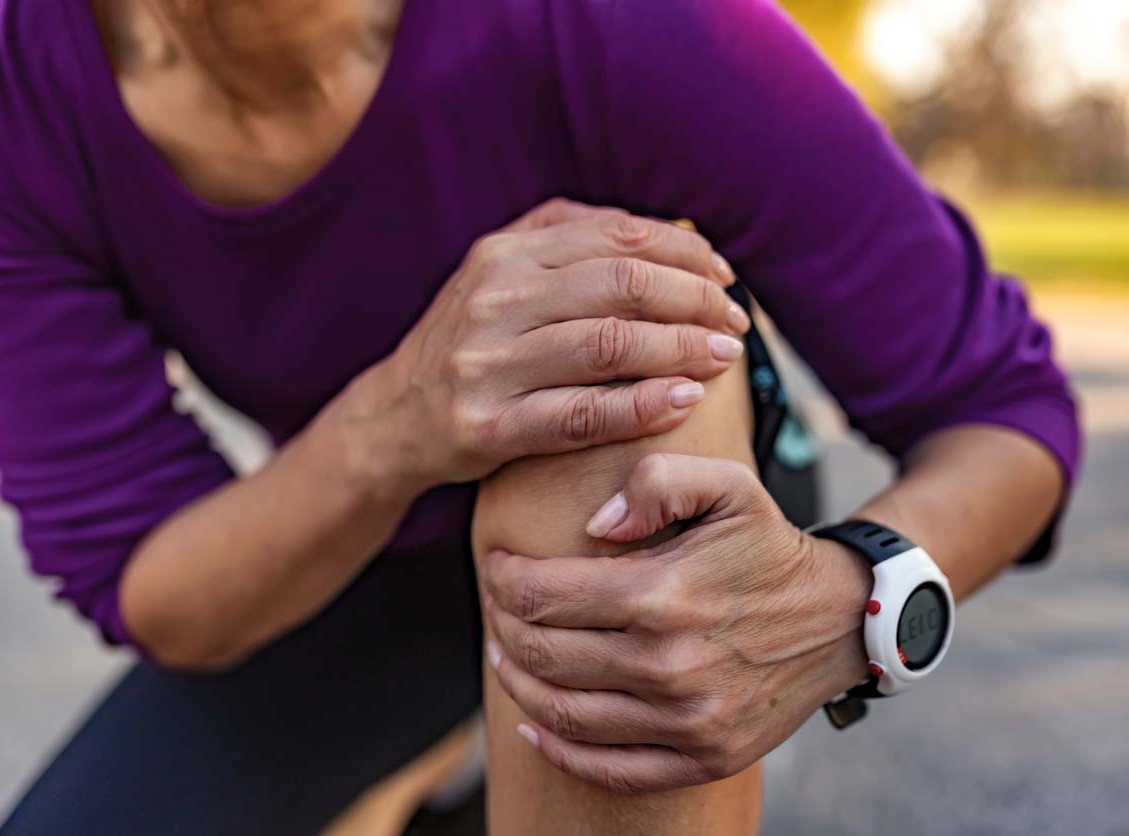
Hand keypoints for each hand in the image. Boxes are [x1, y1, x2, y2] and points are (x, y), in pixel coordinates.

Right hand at [340, 199, 750, 489]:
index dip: (685, 253)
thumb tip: (661, 227)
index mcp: (505, 253)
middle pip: (623, 284)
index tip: (724, 278)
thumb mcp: (499, 273)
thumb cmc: (469, 341)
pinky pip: (583, 414)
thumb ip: (565, 238)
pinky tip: (683, 401)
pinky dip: (642, 406)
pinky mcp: (489, 426)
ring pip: (609, 345)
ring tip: (723, 358)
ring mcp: (489, 363)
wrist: (394, 418)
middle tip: (734, 323)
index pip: (618, 236)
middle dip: (695, 300)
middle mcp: (495, 298)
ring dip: (682, 349)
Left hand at [479, 454, 873, 792]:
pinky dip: (558, 750)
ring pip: (561, 712)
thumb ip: (657, 482)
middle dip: (502, 625)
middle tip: (498, 606)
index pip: (542, 595)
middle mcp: (668, 665)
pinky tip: (533, 727)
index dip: (502, 578)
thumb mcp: (727, 485)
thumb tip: (595, 526)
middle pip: (541, 653)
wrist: (839, 618)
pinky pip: (607, 768)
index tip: (496, 565)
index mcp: (663, 595)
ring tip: (503, 655)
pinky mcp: (700, 757)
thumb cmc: (769, 546)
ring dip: (517, 683)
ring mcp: (685, 720)